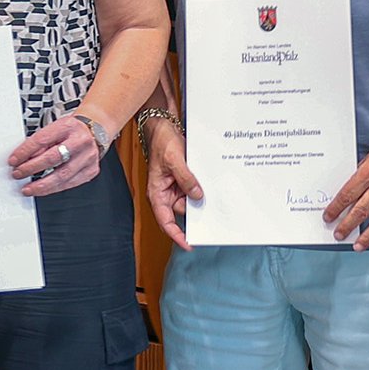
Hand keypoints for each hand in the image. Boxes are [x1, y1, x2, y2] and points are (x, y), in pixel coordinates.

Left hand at [9, 116, 100, 196]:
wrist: (93, 131)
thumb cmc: (71, 130)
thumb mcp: (54, 128)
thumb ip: (40, 142)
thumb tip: (22, 158)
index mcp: (68, 127)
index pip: (42, 139)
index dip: (25, 151)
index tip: (13, 160)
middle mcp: (80, 142)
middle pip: (53, 158)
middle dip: (31, 168)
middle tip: (18, 174)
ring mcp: (88, 157)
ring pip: (62, 175)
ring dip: (42, 185)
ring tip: (28, 188)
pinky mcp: (91, 170)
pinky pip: (70, 183)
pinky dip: (54, 188)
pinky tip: (44, 189)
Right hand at [141, 120, 202, 249]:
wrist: (164, 124)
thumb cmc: (162, 142)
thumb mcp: (175, 160)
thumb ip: (186, 180)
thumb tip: (198, 196)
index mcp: (157, 193)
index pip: (165, 221)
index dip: (176, 235)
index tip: (188, 244)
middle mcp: (165, 193)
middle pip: (182, 211)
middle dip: (195, 211)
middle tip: (211, 214)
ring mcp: (174, 186)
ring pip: (190, 200)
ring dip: (200, 197)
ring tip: (210, 190)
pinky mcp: (183, 179)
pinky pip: (193, 189)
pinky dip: (201, 188)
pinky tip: (208, 183)